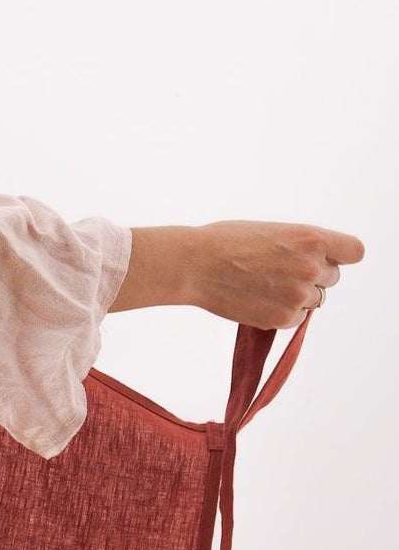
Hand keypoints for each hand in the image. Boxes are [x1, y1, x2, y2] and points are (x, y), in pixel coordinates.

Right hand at [184, 219, 364, 328]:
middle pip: (332, 277)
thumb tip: (316, 263)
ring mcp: (299, 295)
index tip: (326, 258)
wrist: (195, 264)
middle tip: (279, 272)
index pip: (354, 251)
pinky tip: (257, 300)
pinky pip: (297, 318)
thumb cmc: (226, 241)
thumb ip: (301, 246)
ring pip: (315, 300)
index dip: (340, 255)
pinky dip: (282, 313)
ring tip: (264, 286)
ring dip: (297, 296)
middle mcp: (312, 267)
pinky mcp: (284, 318)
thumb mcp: (272, 230)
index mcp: (311, 238)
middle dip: (312, 276)